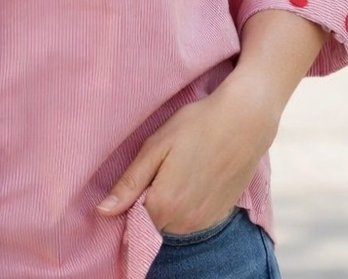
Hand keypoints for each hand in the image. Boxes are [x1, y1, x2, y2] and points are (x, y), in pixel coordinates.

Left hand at [95, 71, 279, 234]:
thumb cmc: (196, 126)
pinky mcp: (219, 217)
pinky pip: (192, 222)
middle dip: (148, 204)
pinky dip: (187, 207)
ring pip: (172, 225)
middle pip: (152, 224)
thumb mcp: (156, 147)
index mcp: (162, 206)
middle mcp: (184, 223)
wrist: (244, 122)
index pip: (132, 220)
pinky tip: (193, 178)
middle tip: (160, 167)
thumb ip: (129, 184)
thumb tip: (103, 212)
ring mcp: (204, 223)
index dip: (129, 201)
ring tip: (178, 170)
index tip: (140, 176)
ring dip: (168, 207)